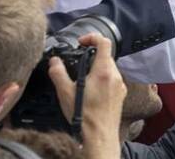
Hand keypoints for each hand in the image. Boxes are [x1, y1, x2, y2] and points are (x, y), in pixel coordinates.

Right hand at [48, 34, 125, 158]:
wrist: (100, 137)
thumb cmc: (85, 117)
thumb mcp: (65, 92)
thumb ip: (58, 73)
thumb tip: (54, 62)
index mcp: (103, 71)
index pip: (105, 42)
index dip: (92, 38)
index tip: (82, 43)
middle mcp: (115, 76)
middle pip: (106, 55)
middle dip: (92, 56)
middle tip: (78, 63)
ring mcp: (120, 85)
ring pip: (109, 68)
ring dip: (97, 68)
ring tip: (83, 80)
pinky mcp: (121, 94)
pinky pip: (112, 80)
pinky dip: (102, 79)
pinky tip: (91, 92)